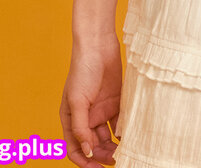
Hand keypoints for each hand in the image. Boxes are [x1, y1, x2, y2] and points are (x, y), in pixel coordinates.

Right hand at [58, 38, 122, 166]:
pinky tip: (128, 134)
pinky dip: (123, 131)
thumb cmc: (82, 70)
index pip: (75, 148)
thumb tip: (87, 151)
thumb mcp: (77, 101)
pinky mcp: (115, 102)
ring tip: (124, 151)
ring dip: (113, 146)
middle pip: (94, 145)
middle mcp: (86, 118)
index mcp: (72, 119)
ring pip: (107, 137)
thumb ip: (81, 127)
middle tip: (115, 160)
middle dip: (102, 155)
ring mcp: (101, 110)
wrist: (99, 45)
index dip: (84, 161)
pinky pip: (119, 123)